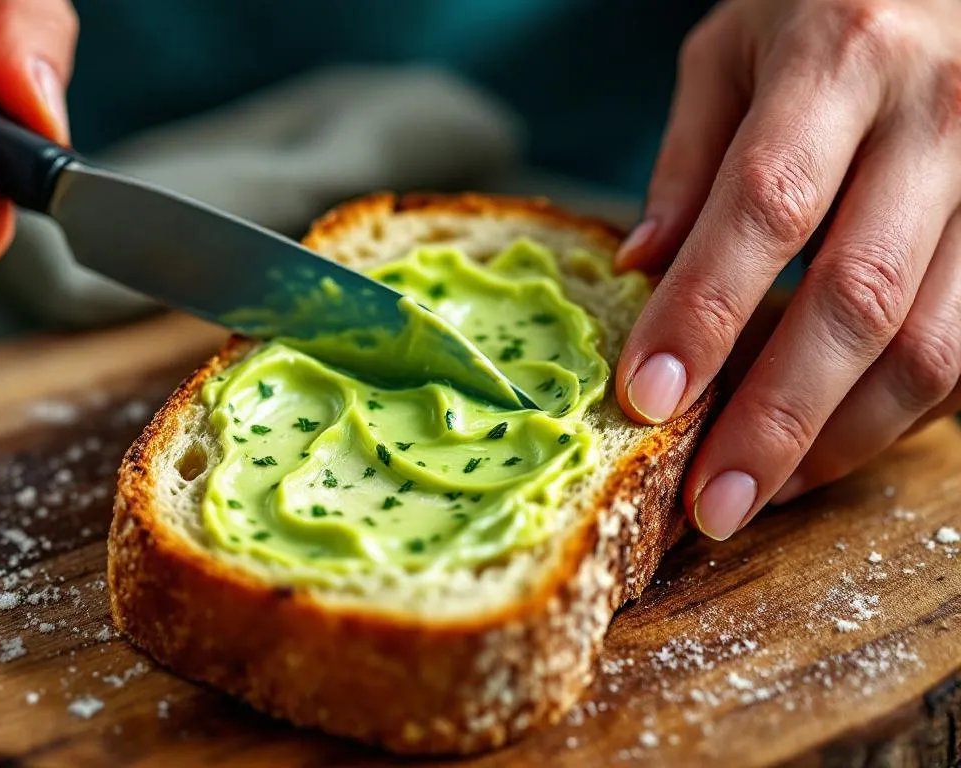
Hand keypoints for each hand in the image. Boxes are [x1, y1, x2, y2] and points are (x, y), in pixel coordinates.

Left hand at [615, 0, 960, 539]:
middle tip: (712, 503)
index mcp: (840, 59)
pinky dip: (907, 409)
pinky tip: (839, 436)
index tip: (648, 401)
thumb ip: (685, 158)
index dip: (705, 313)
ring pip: (936, 341)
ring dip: (845, 437)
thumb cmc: (824, 2)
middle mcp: (938, 116)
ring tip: (765, 489)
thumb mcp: (731, 47)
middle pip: (858, 298)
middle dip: (778, 419)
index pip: (764, 208)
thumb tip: (639, 269)